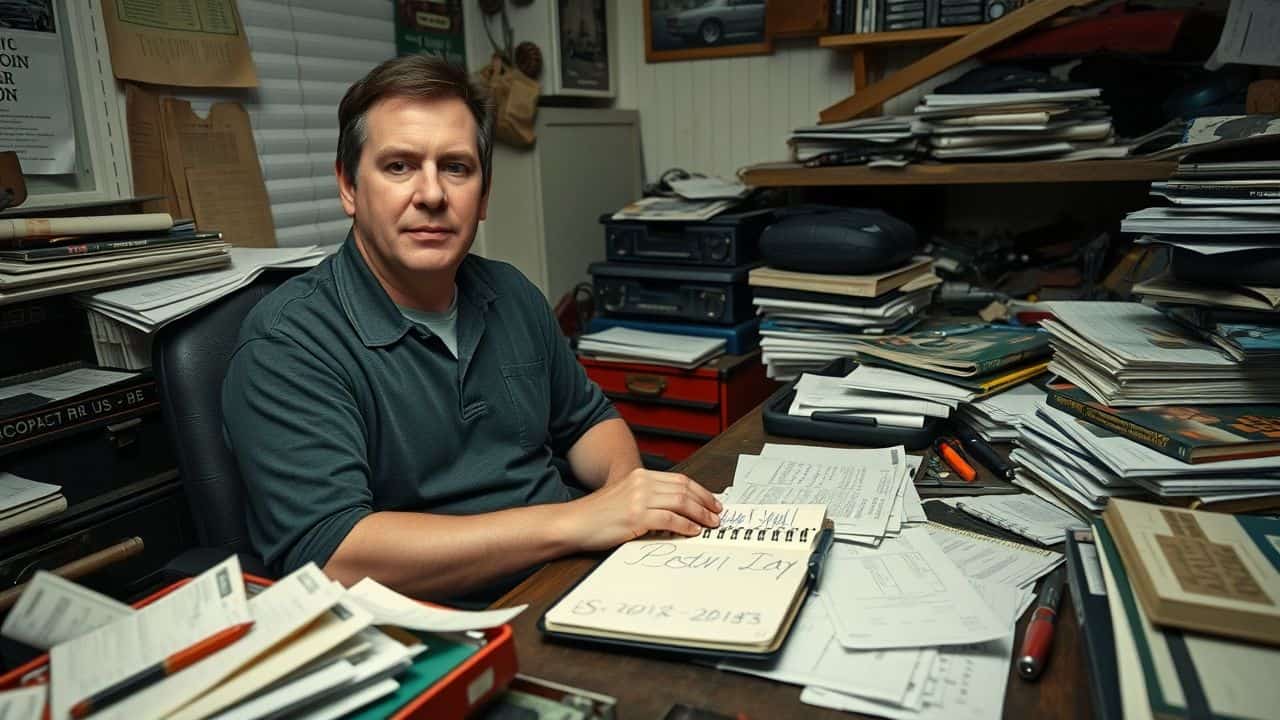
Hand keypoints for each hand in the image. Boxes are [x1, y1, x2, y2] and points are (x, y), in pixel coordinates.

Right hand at [561, 469, 722, 551]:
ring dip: (700, 515)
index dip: (700, 491)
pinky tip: (692, 531)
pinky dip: (685, 525)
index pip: (680, 480)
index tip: (712, 502)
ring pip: (681, 503)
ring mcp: (639, 499)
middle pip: (684, 489)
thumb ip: (649, 498)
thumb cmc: (598, 515)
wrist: (575, 522)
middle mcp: (641, 483)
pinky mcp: (636, 517)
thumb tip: (677, 510)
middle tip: (717, 515)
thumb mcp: (626, 497)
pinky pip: (670, 520)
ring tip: (710, 524)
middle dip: (705, 502)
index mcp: (640, 476)